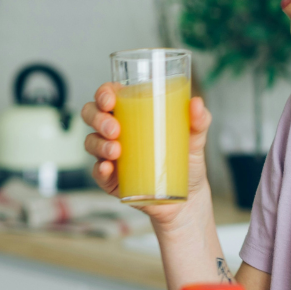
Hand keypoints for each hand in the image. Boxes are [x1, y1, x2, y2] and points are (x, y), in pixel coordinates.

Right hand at [80, 82, 213, 230]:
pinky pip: (97, 172)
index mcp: (131, 113)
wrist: (187, 196)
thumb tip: (197, 104)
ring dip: (99, 144)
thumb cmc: (186, 160)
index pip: (108, 95)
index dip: (103, 93)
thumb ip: (199, 120)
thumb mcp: (195, 138)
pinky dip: (98, 169)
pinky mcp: (111, 179)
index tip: (111, 100)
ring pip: (91, 142)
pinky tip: (107, 168)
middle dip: (97, 118)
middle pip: (92, 115)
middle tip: (115, 129)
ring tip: (116, 151)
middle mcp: (115, 131)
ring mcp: (110, 155)